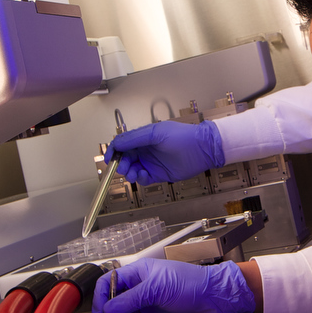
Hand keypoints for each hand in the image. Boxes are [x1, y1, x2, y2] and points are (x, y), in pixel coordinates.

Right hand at [93, 258, 253, 312]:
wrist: (210, 297)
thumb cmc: (188, 282)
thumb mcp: (158, 287)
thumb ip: (132, 298)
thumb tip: (109, 308)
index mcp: (136, 272)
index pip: (108, 282)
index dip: (101, 297)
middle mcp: (137, 286)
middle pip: (112, 299)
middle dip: (110, 312)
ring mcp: (144, 301)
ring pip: (121, 312)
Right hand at [107, 120, 225, 184]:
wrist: (202, 149)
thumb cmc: (182, 137)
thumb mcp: (156, 133)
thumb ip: (135, 138)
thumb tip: (116, 143)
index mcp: (143, 138)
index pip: (123, 145)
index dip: (114, 152)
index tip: (109, 159)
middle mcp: (146, 150)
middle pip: (126, 159)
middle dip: (122, 164)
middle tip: (123, 168)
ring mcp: (152, 163)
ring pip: (133, 170)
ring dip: (130, 173)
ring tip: (133, 174)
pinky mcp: (159, 175)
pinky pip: (144, 179)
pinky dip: (141, 179)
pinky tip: (144, 175)